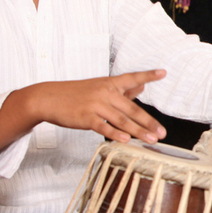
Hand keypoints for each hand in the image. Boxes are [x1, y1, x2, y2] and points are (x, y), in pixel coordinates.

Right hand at [19, 70, 167, 144]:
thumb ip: (123, 89)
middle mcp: (105, 93)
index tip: (163, 72)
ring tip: (152, 140)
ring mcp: (96, 105)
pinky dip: (115, 133)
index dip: (148, 75)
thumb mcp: (100, 87)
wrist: (48, 98)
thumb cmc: (76, 94)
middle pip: (132, 109)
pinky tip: (126, 139)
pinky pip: (103, 127)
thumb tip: (142, 88)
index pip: (133, 78)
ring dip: (139, 131)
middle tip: (162, 133)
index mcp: (110, 83)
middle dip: (149, 122)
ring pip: (122, 120)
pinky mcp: (86, 117)